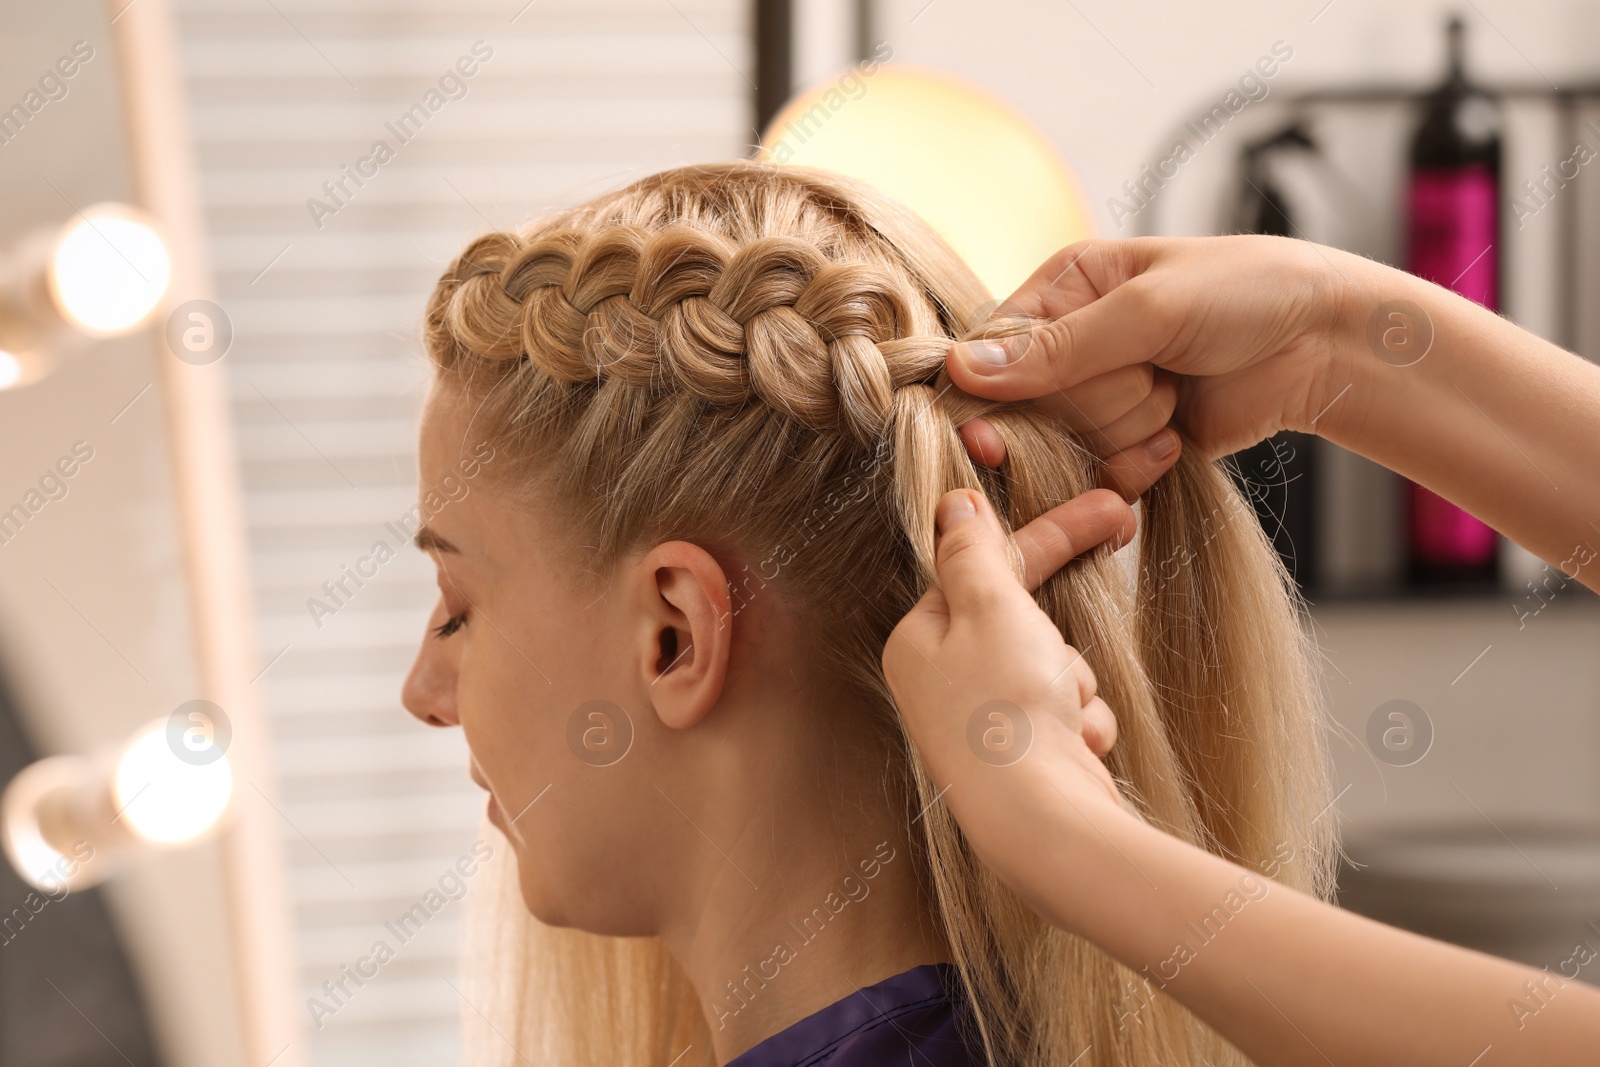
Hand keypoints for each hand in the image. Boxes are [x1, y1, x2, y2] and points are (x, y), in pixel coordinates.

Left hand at [882, 488, 1131, 904]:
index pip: (984, 568)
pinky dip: (1080, 723)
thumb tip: (953, 503)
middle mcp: (940, 682)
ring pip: (1055, 666)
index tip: (1111, 510)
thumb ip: (973, 551)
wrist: (1041, 820)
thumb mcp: (990, 607)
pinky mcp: (1019, 757)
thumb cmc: (1007, 710)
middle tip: (1070, 663)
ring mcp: (980, 723)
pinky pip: (1067, 712)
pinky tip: (1073, 747)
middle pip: (1023, 621)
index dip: (1051, 537)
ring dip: (1074, 684)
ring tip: (1060, 715)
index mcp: (917, 640)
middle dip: (1059, 643)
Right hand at [951, 235, 1362, 489]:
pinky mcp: (1130, 443)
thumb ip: (1059, 348)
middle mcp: (1070, 344)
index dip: (994, 392)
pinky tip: (1175, 441)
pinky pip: (1100, 478)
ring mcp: (1100, 398)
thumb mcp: (1150, 308)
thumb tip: (964, 370)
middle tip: (1153, 374)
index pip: (993, 350)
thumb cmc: (1249, 293)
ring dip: (1126, 431)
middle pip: (1029, 408)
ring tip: (1174, 397)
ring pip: (1065, 447)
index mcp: (1064, 288)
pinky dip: (1136, 470)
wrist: (1327, 346)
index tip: (1001, 429)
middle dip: (1094, 403)